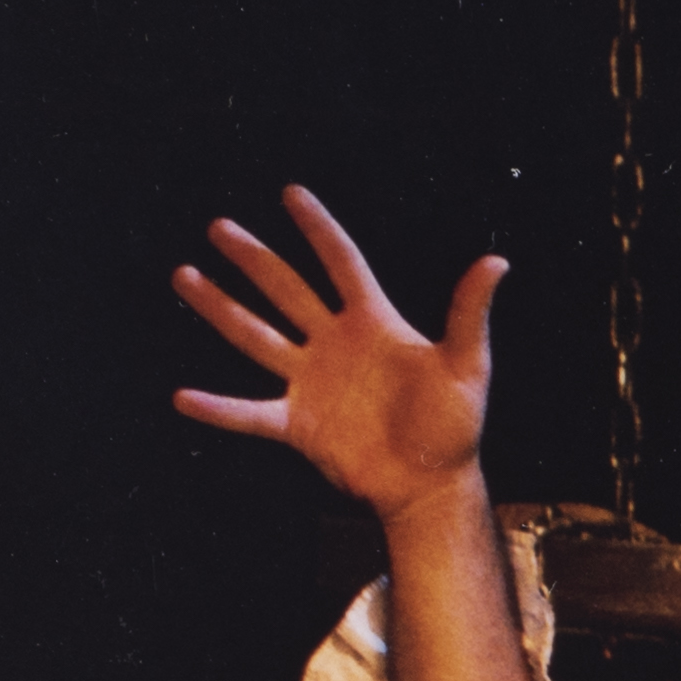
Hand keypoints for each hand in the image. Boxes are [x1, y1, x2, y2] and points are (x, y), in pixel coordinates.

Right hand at [171, 187, 503, 519]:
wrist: (431, 487)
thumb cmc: (454, 426)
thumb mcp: (466, 365)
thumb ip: (469, 313)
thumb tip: (497, 261)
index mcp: (373, 324)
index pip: (342, 264)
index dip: (319, 230)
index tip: (291, 193)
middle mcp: (334, 345)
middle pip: (286, 291)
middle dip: (253, 260)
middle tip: (218, 227)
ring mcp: (311, 383)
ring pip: (256, 337)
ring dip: (220, 309)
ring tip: (184, 275)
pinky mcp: (297, 425)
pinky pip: (250, 414)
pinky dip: (218, 409)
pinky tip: (183, 397)